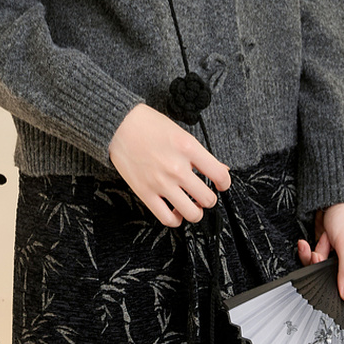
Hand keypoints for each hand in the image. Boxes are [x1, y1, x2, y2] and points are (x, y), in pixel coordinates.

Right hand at [108, 102, 230, 227]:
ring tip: (191, 205)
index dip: (224, 183)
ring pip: (191, 213)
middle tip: (203, 194)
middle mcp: (177, 167)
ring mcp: (161, 182)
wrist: (119, 125)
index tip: (220, 184)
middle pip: (208, 199)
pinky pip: (167, 218)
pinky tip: (175, 211)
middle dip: (209, 199)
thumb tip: (221, 169)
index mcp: (188, 148)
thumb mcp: (181, 133)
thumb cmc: (149, 125)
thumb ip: (201, 154)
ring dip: (195, 212)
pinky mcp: (145, 193)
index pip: (219, 175)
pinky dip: (176, 219)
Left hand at [297, 203, 343, 315]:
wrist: (332, 196)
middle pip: (340, 291)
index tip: (333, 307)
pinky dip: (310, 255)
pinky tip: (308, 245)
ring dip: (316, 264)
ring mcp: (341, 263)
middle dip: (326, 281)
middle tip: (321, 268)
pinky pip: (315, 264)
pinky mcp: (328, 255)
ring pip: (324, 278)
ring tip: (317, 251)